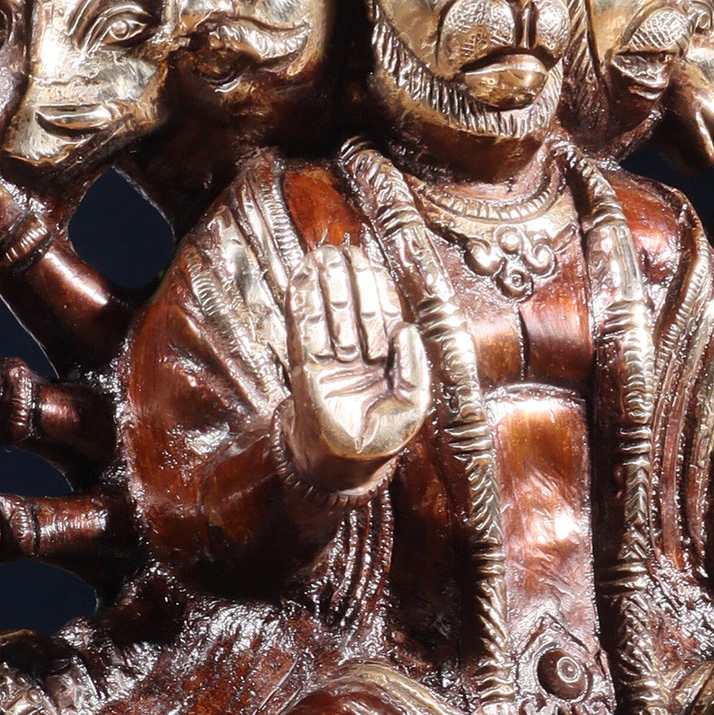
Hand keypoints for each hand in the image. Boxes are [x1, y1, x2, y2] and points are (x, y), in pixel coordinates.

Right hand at [284, 246, 429, 490]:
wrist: (350, 465)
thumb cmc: (385, 436)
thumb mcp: (413, 401)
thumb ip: (413, 364)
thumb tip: (406, 327)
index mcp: (385, 357)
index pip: (381, 314)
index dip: (375, 286)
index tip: (368, 260)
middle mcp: (358, 353)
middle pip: (353, 308)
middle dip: (347, 279)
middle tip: (340, 250)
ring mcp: (332, 360)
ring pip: (328, 315)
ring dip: (323, 285)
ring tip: (319, 256)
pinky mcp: (308, 370)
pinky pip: (303, 333)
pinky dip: (301, 307)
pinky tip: (300, 283)